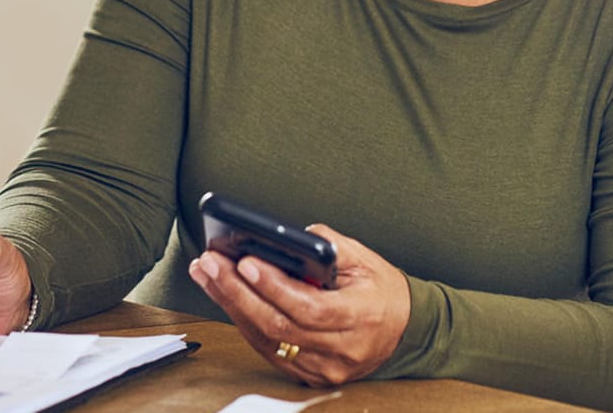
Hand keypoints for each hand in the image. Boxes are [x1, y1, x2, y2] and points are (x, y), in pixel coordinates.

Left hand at [188, 223, 409, 386]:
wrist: (405, 330)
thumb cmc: (382, 290)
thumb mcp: (364, 258)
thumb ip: (328, 244)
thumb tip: (287, 236)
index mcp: (360, 317)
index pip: (309, 307)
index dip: (273, 286)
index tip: (245, 261)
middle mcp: (342, 350)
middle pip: (279, 325)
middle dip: (237, 291)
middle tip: (210, 263)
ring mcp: (325, 368)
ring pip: (268, 339)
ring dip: (231, 305)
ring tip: (207, 274)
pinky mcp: (311, 374)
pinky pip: (270, 350)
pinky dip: (244, 322)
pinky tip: (225, 297)